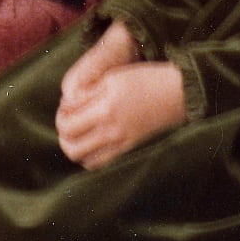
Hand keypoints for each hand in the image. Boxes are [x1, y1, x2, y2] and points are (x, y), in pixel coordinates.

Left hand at [55, 50, 187, 168]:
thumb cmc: (147, 79)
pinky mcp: (130, 150)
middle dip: (63, 136)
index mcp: (105, 108)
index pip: (67, 124)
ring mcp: (122, 144)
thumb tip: (67, 105)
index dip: (60, 116)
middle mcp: (111, 130)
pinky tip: (95, 143)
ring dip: (76, 149)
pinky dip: (92, 157)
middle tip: (69, 123)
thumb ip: (87, 93)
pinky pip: (103, 164)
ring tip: (80, 134)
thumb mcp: (113, 77)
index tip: (66, 107)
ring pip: (85, 161)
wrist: (179, 93)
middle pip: (71, 148)